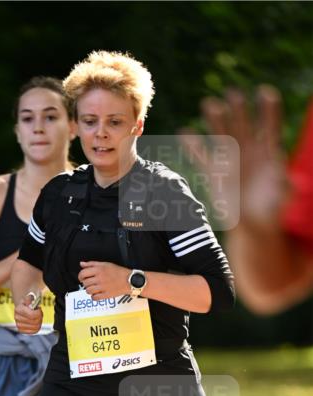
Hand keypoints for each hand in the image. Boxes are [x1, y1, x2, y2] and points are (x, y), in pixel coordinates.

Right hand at [14, 295, 43, 332]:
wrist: (22, 307)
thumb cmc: (27, 303)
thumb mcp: (29, 297)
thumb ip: (30, 298)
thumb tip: (29, 302)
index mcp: (18, 309)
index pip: (32, 315)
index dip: (39, 313)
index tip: (39, 309)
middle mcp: (17, 318)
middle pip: (35, 322)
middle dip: (40, 317)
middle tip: (39, 313)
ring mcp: (18, 325)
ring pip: (36, 327)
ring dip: (39, 322)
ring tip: (37, 317)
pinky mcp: (21, 330)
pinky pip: (34, 331)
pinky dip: (37, 327)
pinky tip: (35, 323)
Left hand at [78, 261, 130, 299]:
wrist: (129, 280)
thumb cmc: (118, 272)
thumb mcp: (105, 264)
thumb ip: (92, 264)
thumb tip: (82, 264)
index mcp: (99, 270)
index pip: (83, 273)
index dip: (80, 276)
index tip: (82, 278)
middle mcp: (100, 278)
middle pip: (85, 283)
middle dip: (85, 283)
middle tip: (90, 283)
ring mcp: (102, 287)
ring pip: (88, 291)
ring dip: (89, 290)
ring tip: (94, 288)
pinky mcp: (106, 295)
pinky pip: (94, 298)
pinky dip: (94, 297)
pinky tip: (97, 294)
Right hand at [179, 86, 287, 231]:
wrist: (253, 226)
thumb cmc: (271, 209)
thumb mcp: (282, 194)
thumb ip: (284, 184)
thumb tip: (287, 180)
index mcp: (268, 151)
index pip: (270, 123)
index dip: (268, 108)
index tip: (264, 93)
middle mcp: (248, 149)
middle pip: (243, 122)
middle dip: (238, 107)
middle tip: (233, 94)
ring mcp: (230, 159)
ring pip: (222, 132)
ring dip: (216, 117)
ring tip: (210, 104)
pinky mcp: (213, 172)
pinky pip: (200, 155)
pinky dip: (192, 144)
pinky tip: (184, 131)